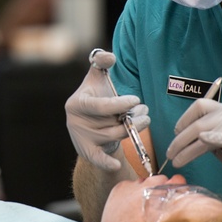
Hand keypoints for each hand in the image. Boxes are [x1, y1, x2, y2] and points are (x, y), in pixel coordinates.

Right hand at [65, 50, 144, 171]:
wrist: (89, 126)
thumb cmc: (97, 98)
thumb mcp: (96, 79)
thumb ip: (101, 63)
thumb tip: (109, 56)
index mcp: (77, 103)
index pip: (100, 106)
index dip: (120, 104)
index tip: (136, 100)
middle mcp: (76, 121)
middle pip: (110, 123)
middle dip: (132, 118)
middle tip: (146, 112)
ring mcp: (81, 138)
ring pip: (113, 137)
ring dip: (132, 130)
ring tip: (144, 119)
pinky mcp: (87, 152)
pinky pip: (97, 159)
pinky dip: (106, 162)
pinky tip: (116, 165)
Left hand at [166, 99, 221, 197]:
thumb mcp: (221, 137)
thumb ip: (206, 132)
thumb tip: (181, 136)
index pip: (200, 106)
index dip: (184, 118)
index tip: (176, 133)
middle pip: (198, 123)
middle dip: (180, 140)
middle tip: (170, 154)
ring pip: (205, 134)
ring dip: (187, 149)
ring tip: (176, 160)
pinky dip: (214, 138)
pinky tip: (203, 139)